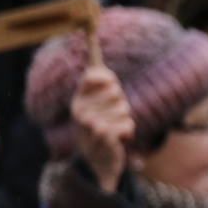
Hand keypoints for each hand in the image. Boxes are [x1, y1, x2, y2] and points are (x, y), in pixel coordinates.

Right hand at [70, 63, 135, 192]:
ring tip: (114, 128)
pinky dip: (128, 131)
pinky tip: (119, 139)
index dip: (107, 78)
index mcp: (79, 98)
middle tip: (113, 116)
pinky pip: (128, 125)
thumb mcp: (100, 102)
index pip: (92, 75)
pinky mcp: (102, 137)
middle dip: (121, 104)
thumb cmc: (102, 125)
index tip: (112, 83)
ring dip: (125, 119)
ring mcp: (90, 123)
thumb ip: (101, 79)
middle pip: (116, 92)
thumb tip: (94, 47)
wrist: (97, 159)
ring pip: (124, 109)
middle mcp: (80, 109)